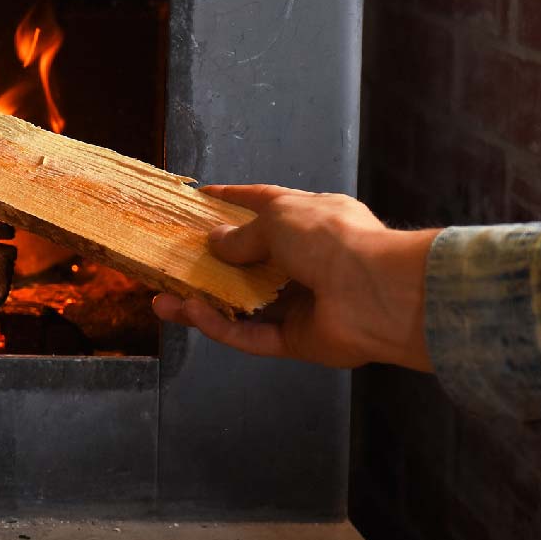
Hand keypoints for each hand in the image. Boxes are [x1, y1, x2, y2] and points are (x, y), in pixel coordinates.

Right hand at [151, 184, 437, 370]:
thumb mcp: (279, 219)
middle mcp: (306, 260)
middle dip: (209, 263)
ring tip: (162, 300)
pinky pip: (251, 335)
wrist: (378, 294)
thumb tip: (216, 243)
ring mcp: (301, 302)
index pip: (264, 204)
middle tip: (172, 262)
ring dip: (203, 301)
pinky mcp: (296, 340)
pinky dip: (221, 326)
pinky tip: (190, 314)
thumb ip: (242, 235)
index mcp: (311, 220)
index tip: (200, 200)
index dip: (232, 200)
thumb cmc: (332, 239)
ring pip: (242, 305)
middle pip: (248, 262)